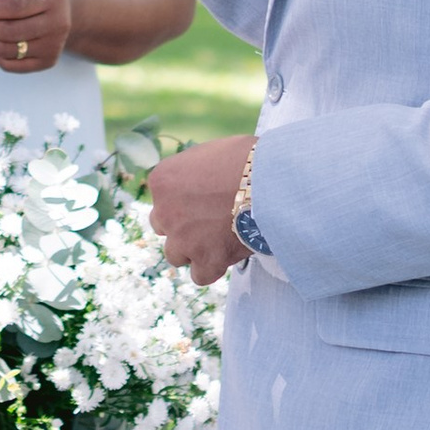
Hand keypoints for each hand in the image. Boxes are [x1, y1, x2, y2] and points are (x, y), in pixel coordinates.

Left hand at [148, 133, 251, 287]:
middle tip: (208, 220)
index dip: (183, 201)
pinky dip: (211, 268)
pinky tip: (225, 257)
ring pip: (175, 254)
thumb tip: (197, 182)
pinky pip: (200, 275)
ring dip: (192, 249)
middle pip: (163, 225)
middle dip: (182, 225)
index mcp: (163, 181)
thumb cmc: (245, 160)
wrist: (268, 182)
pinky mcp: (206, 261)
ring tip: (217, 240)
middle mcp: (164, 211)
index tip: (202, 201)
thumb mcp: (207, 154)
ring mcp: (182, 239)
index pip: (162, 199)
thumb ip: (193, 172)